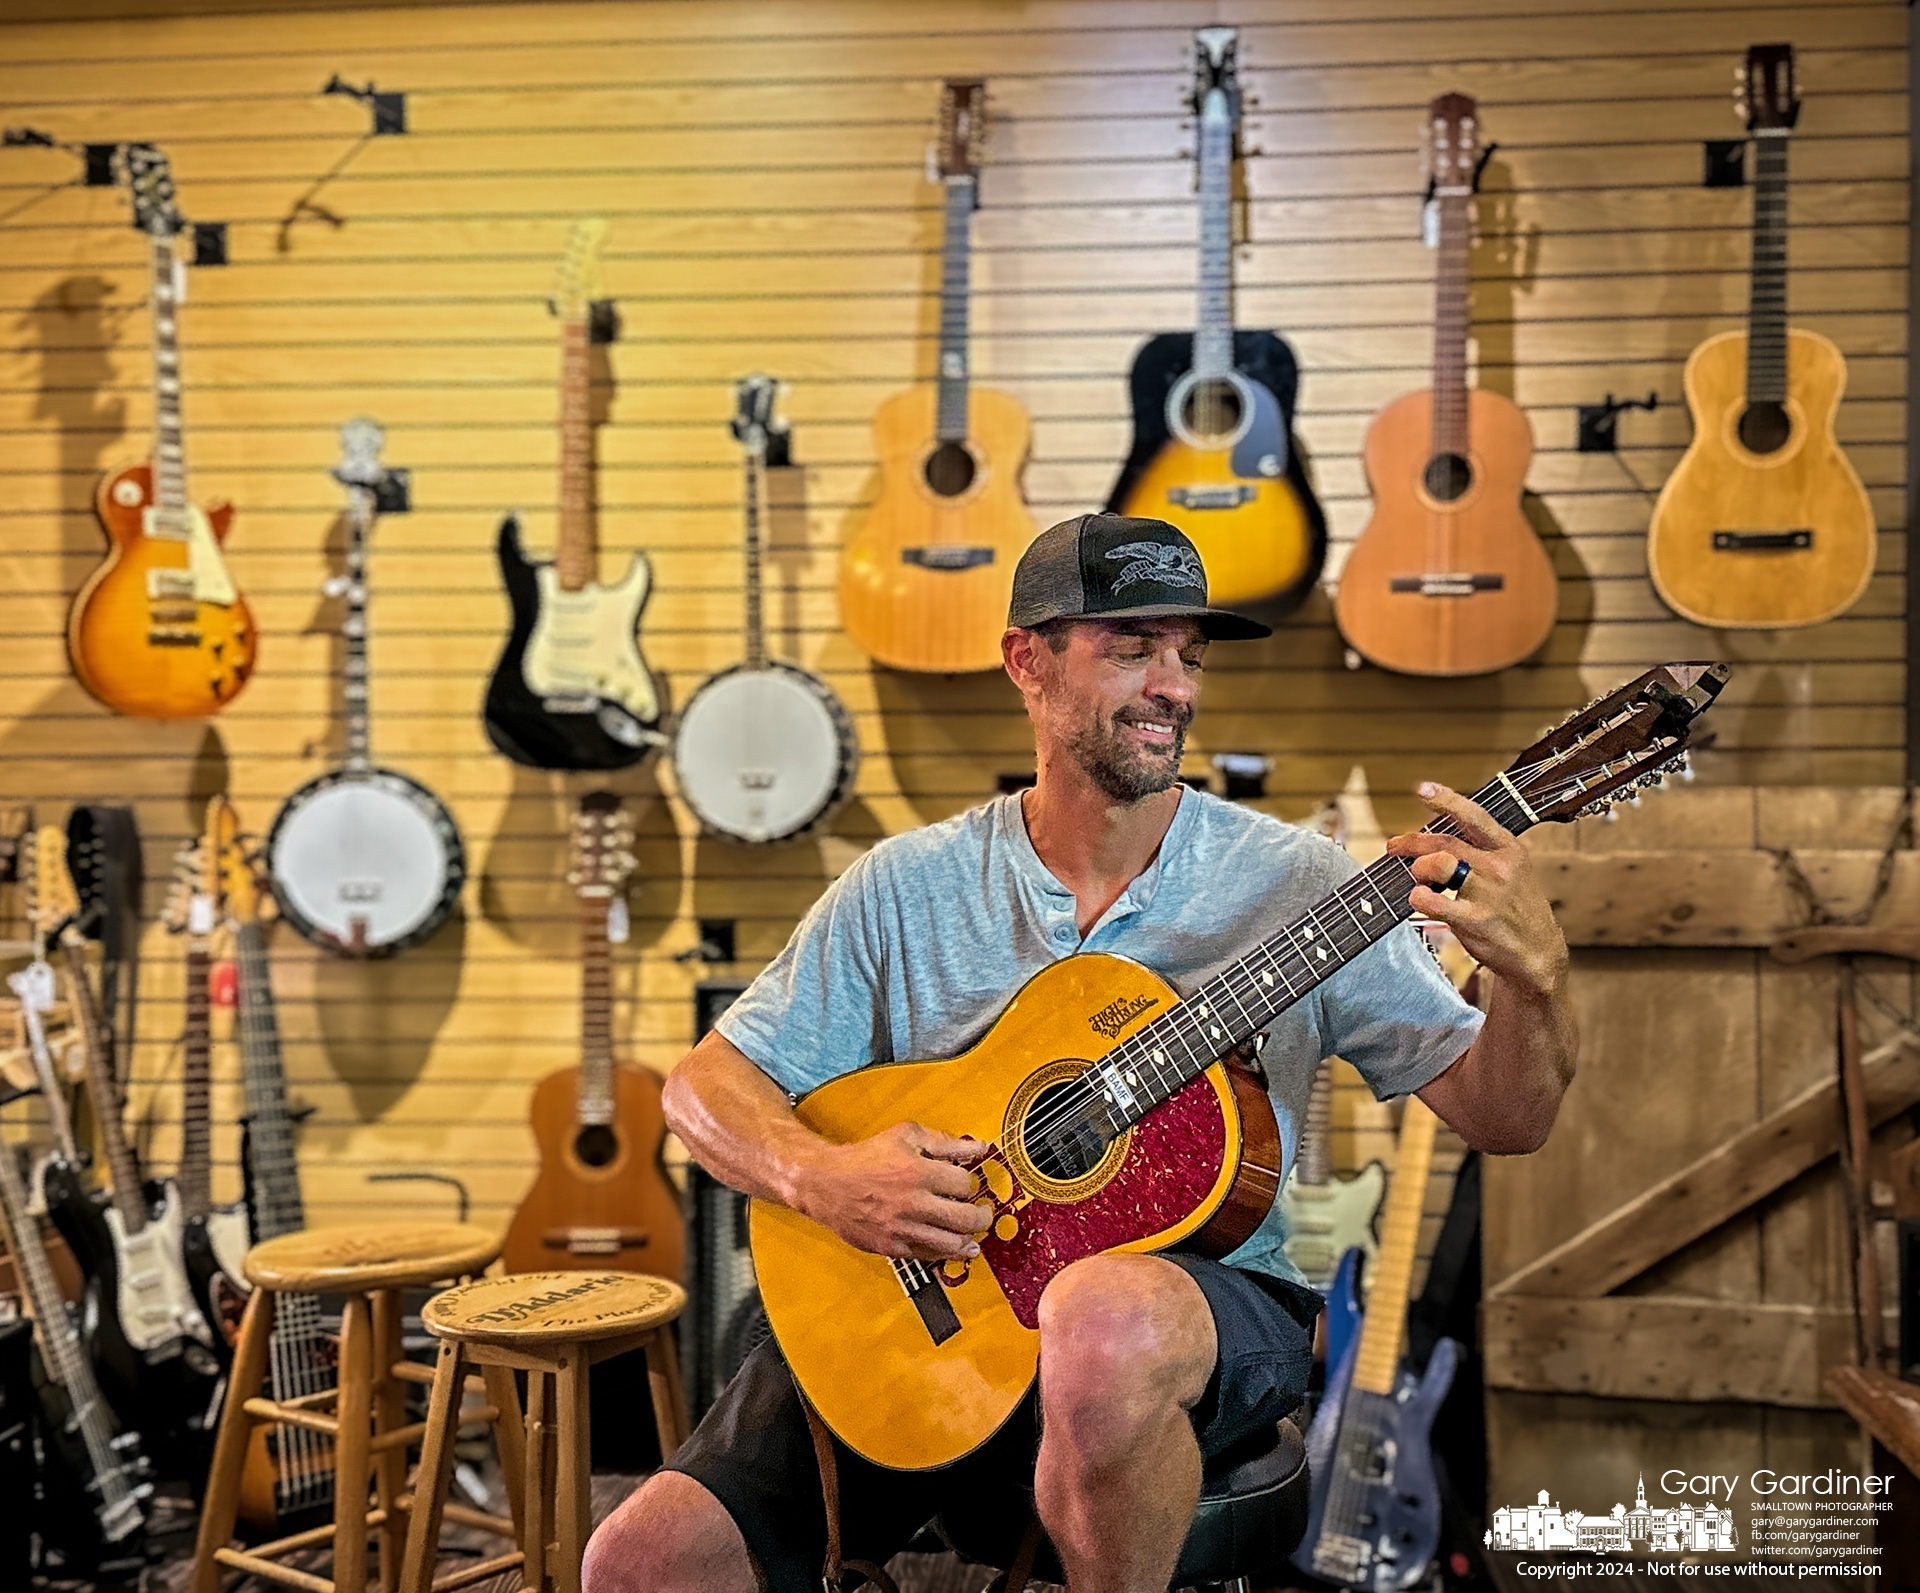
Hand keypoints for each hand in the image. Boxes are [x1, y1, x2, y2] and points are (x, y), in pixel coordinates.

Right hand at [797, 1121, 992, 1262]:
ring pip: (951, 1244)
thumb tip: (979, 1147)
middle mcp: (913, 1203)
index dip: (969, 1183)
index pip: (964, 1184)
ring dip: (967, 1240)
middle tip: (982, 1214)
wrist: (826, 1183)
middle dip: (981, 1217)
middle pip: (966, 1218)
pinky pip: (928, 1257)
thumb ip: (945, 1142)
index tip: (963, 1184)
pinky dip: (944, 1253)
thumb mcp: (906, 1135)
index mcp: (918, 1172)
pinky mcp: (891, 1247)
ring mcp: (902, 1229)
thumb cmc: (867, 1157)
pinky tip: (951, 1248)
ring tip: (971, 1235)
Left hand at [1385, 781, 1568, 998]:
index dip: (1446, 800)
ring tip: (1417, 879)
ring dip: (1419, 869)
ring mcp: (1489, 893)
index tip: (1423, 790)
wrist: (1538, 952)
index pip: (1475, 816)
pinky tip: (1418, 899)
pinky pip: (1435, 901)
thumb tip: (1436, 840)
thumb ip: (1482, 852)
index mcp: (1509, 849)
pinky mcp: (1476, 920)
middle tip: (1394, 846)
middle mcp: (1500, 867)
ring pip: (1439, 865)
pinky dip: (1418, 898)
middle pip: (1445, 843)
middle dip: (1412, 842)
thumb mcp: (1513, 871)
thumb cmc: (1517, 909)